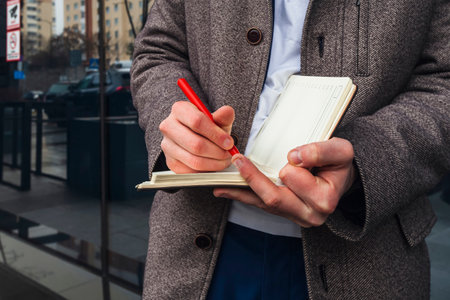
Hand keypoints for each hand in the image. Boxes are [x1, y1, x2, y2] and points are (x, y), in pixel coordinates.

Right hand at [159, 101, 234, 172]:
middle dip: (217, 151)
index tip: (229, 142)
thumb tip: (228, 112)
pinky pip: (192, 171)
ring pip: (194, 160)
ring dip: (214, 163)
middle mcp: (168, 127)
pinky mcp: (171, 163)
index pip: (197, 121)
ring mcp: (167, 146)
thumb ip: (224, 116)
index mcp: (179, 110)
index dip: (216, 134)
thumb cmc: (208, 127)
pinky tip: (214, 165)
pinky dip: (207, 171)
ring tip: (224, 160)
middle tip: (228, 154)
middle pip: (195, 144)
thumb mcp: (218, 120)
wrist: (198, 138)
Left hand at [213, 138, 355, 226]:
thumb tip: (294, 157)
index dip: (292, 165)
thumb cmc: (339, 164)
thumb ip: (321, 151)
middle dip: (254, 178)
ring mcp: (294, 217)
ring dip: (241, 191)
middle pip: (273, 198)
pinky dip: (242, 196)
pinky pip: (259, 205)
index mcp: (324, 200)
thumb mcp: (340, 151)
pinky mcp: (284, 214)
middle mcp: (309, 215)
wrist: (340, 178)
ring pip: (263, 203)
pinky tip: (225, 190)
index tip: (293, 155)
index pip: (295, 179)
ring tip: (221, 182)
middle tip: (237, 160)